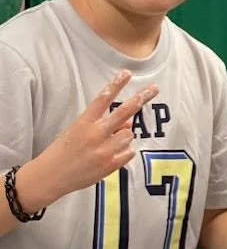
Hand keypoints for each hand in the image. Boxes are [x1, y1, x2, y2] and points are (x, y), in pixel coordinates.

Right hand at [18, 71, 158, 211]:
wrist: (51, 176)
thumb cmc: (65, 150)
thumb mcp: (77, 130)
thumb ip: (101, 123)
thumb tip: (128, 122)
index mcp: (84, 122)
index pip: (103, 99)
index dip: (116, 85)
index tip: (127, 73)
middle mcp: (95, 134)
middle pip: (123, 112)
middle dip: (140, 99)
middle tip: (154, 88)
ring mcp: (103, 150)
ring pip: (129, 134)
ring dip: (123, 137)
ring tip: (107, 145)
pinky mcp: (110, 165)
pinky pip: (129, 152)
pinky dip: (124, 152)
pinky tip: (110, 155)